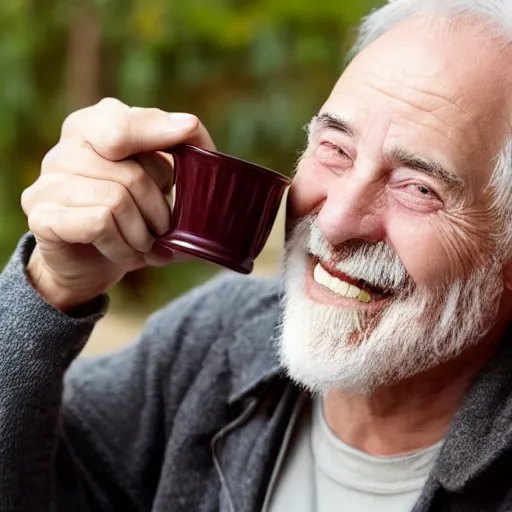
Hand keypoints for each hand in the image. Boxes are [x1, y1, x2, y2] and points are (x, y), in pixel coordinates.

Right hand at [21, 98, 214, 310]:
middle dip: (159, 209)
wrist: (87, 264)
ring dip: (143, 233)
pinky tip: (125, 253)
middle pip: (133, 174)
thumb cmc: (128, 220)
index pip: (124, 122)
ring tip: (145, 245)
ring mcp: (49, 182)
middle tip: (163, 229)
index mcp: (92, 128)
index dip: (159, 129)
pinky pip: (100, 223)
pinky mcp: (42, 216)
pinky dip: (123, 245)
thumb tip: (193, 126)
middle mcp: (66, 149)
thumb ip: (175, 154)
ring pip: (118, 200)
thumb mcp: (156, 183)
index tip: (189, 130)